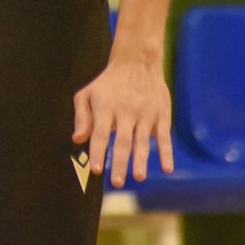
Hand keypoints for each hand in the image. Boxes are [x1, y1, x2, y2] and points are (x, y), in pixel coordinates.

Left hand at [72, 55, 173, 186]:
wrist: (137, 62)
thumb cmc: (108, 83)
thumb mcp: (87, 93)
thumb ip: (81, 117)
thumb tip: (77, 139)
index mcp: (106, 107)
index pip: (100, 133)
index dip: (98, 151)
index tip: (96, 170)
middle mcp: (126, 112)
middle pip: (122, 140)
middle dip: (119, 162)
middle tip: (117, 182)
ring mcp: (145, 114)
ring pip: (142, 141)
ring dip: (141, 160)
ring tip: (138, 177)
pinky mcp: (161, 115)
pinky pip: (164, 137)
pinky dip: (166, 153)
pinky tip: (166, 168)